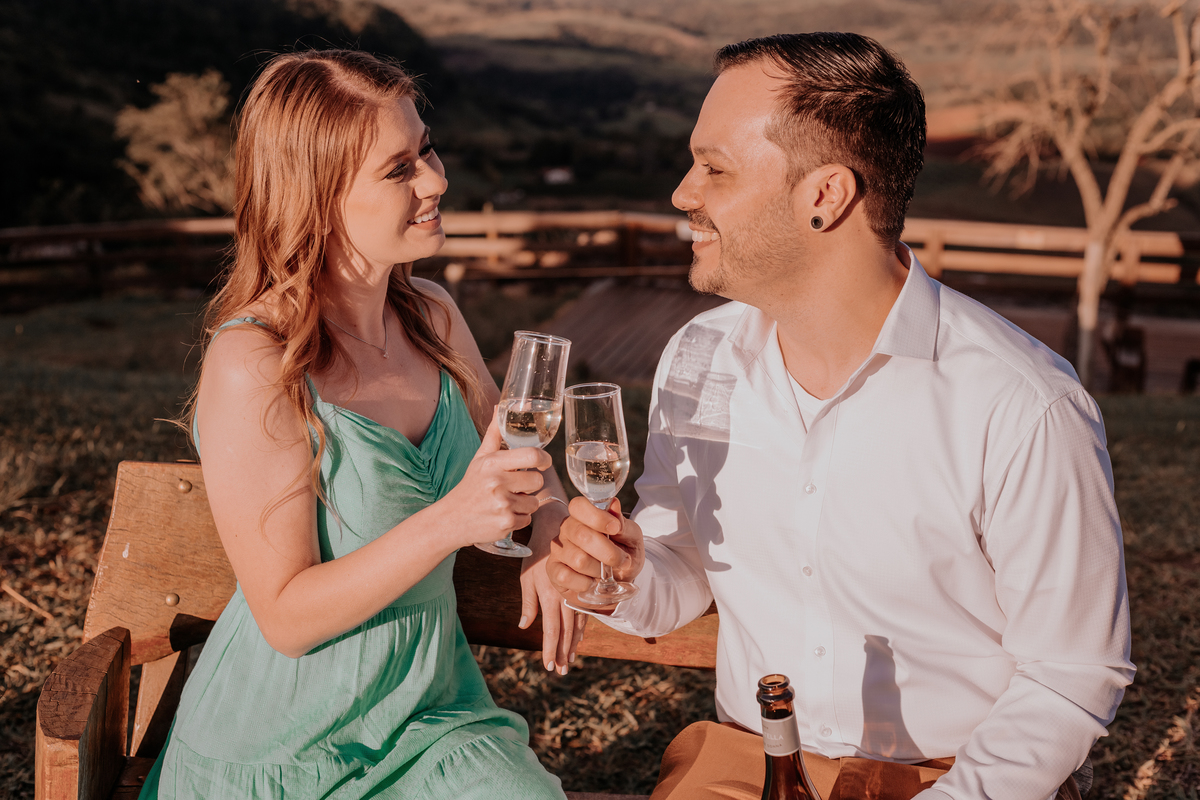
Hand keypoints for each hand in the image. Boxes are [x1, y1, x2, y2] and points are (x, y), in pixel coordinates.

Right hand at [439, 412, 551, 548]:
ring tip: (505, 501)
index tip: (544, 463)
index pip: (532, 456)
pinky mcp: (505, 524)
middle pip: (538, 481)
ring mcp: (502, 504)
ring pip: (534, 502)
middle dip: (529, 485)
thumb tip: (500, 406)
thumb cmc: (471, 485)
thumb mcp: (480, 458)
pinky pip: (527, 519)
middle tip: (514, 487)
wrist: (452, 519)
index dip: (544, 460)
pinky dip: (518, 519)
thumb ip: (495, 433)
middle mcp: (497, 482)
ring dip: (524, 504)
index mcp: (493, 463)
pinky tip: (502, 514)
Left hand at [518, 499, 586, 673]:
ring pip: (577, 624)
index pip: (551, 629)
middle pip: (566, 632)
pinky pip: (584, 611)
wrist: (557, 529)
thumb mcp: (526, 576)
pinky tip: (579, 638)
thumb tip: (524, 626)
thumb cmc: (536, 553)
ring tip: (569, 660)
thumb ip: (527, 603)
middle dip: (563, 652)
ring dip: (573, 643)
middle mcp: (565, 596)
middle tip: (561, 670)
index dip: (550, 649)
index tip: (549, 665)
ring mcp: (576, 591)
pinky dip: (581, 628)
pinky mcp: (583, 586)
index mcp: (550, 595)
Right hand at [548, 497, 644, 606]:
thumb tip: (614, 504)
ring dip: (599, 570)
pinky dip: (584, 583)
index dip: (597, 517)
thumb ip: (623, 524)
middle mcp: (567, 529)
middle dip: (608, 552)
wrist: (619, 580)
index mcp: (583, 515)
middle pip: (581, 535)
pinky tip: (591, 582)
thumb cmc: (623, 553)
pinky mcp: (553, 570)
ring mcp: (558, 549)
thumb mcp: (631, 538)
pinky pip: (565, 576)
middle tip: (622, 561)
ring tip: (606, 573)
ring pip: (578, 559)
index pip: (579, 506)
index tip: (616, 528)